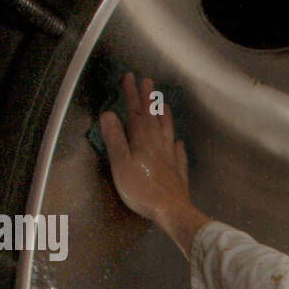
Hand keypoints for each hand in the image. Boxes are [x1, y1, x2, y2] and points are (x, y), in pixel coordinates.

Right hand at [99, 72, 190, 221]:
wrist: (172, 211)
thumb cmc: (142, 190)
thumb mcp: (121, 164)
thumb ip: (115, 139)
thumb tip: (109, 114)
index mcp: (142, 141)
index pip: (135, 113)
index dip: (131, 94)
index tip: (129, 77)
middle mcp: (158, 145)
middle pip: (153, 118)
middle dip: (148, 99)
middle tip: (148, 81)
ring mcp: (171, 159)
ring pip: (167, 132)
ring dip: (164, 117)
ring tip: (164, 104)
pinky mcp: (178, 173)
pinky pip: (179, 155)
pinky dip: (178, 146)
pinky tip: (179, 142)